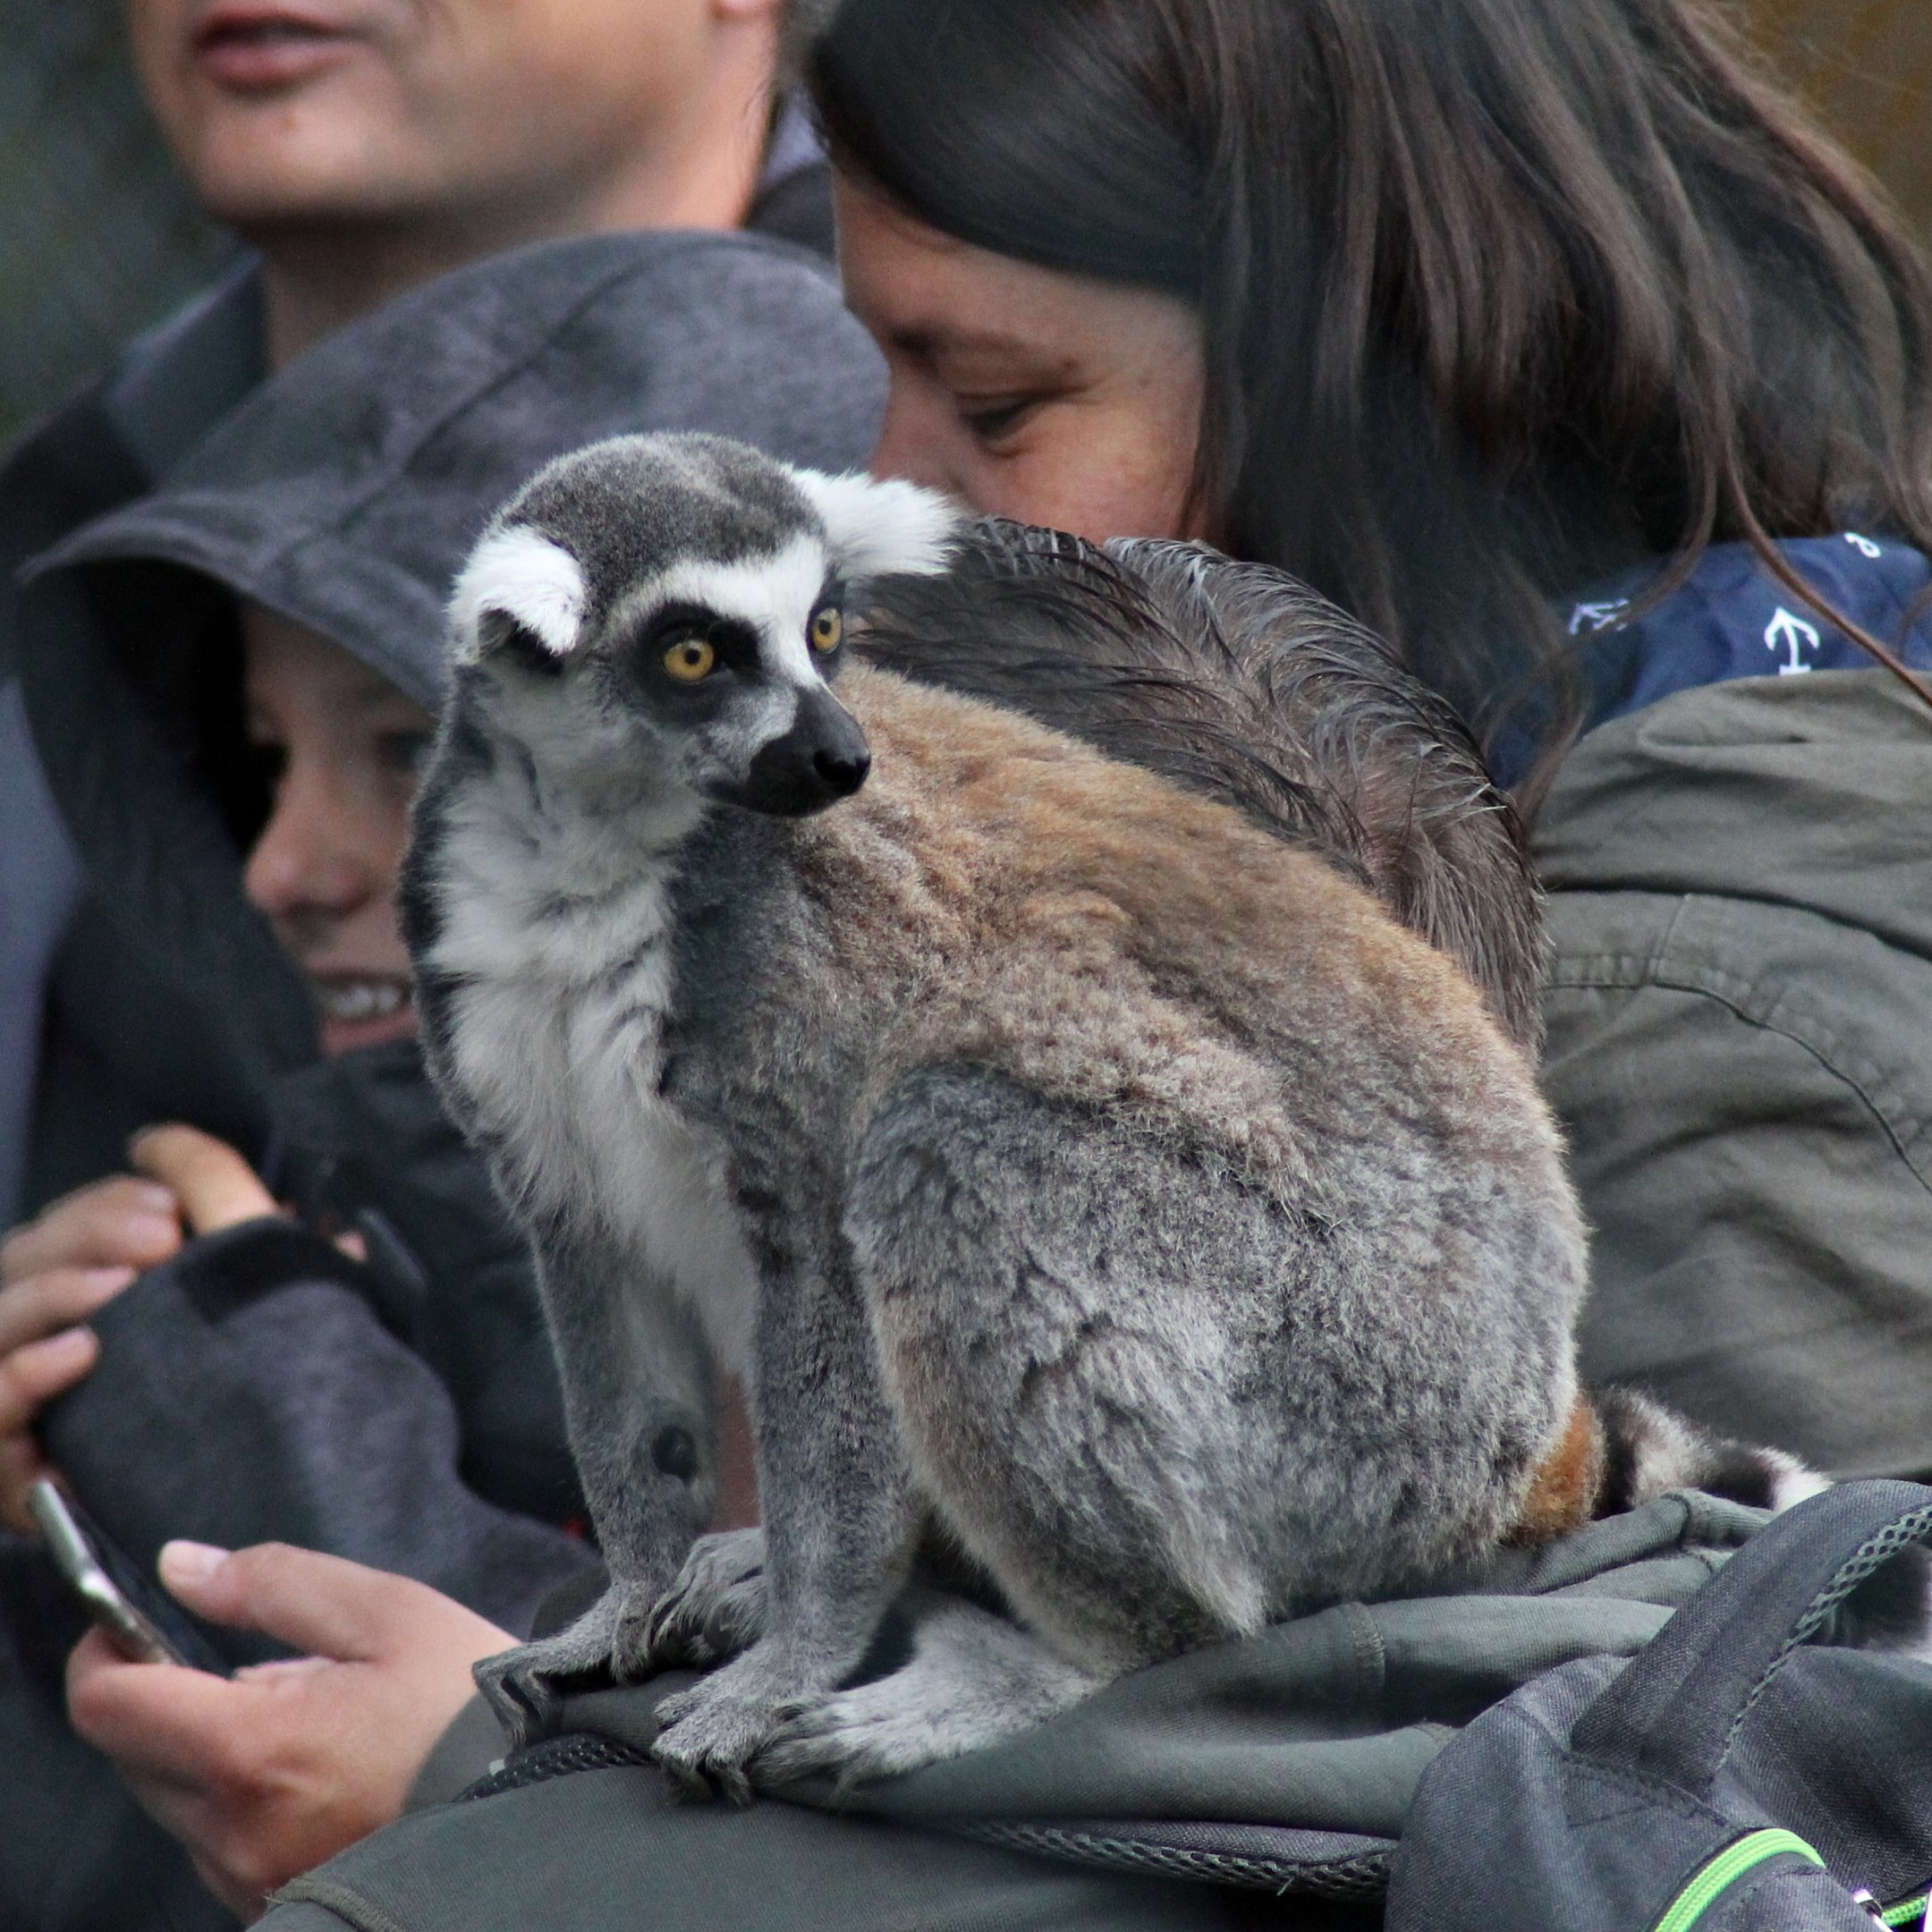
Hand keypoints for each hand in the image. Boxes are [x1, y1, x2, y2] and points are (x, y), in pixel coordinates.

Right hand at [0, 1126, 279, 1531]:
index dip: (111, 1199)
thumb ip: (292, 1294)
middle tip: (160, 1231)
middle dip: (90, 1226)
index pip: (76, 1224)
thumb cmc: (238, 1442)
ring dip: (56, 1288)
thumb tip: (349, 1241)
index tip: (169, 1195)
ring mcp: (16, 1399)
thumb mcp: (269, 1351)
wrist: (213, 1561)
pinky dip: (23, 1375)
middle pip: (30, 1255)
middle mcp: (40, 1340)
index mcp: (93, 1300)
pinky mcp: (7, 1465)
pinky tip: (77, 1354)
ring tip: (119, 1285)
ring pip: (2, 1316)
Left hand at [67, 1541, 511, 1922]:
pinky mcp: (276, 1900)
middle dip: (163, 1694)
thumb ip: (273, 1582)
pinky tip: (315, 1766)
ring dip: (205, 1749)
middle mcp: (235, 1830)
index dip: (104, 1648)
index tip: (129, 1619)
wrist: (547, 1800)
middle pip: (131, 1753)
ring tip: (303, 1715)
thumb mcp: (388, 1611)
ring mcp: (252, 1877)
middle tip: (246, 1657)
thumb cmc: (472, 1705)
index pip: (108, 1703)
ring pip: (173, 1801)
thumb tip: (182, 1567)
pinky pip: (217, 1842)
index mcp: (255, 1749)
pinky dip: (240, 1796)